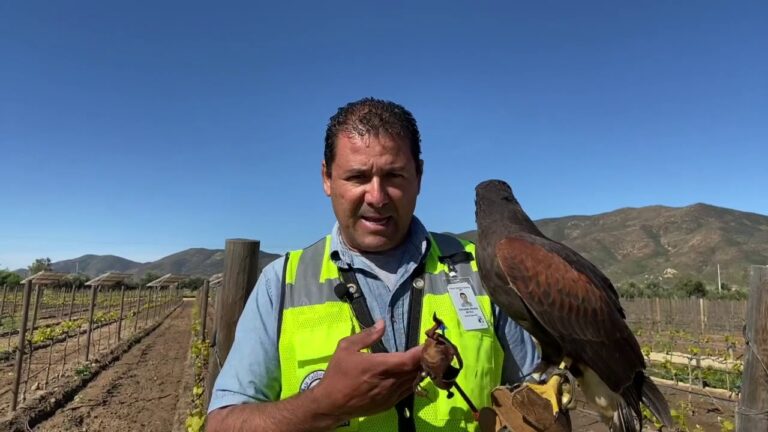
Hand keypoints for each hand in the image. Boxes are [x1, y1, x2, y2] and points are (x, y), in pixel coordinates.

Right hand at [308, 320, 422, 422]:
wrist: (330, 404)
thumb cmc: (337, 374)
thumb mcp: (346, 348)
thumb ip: (366, 335)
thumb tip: (382, 323)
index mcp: (379, 366)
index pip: (408, 360)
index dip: (421, 352)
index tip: (429, 343)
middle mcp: (388, 382)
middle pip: (415, 370)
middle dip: (424, 359)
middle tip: (430, 349)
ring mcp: (390, 395)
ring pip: (413, 381)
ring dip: (420, 371)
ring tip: (424, 360)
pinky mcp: (389, 404)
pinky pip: (407, 391)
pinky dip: (412, 381)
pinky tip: (411, 374)